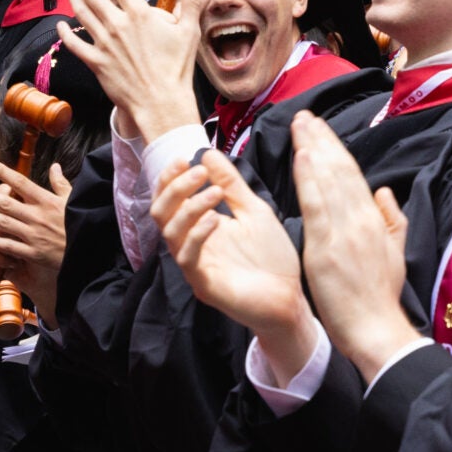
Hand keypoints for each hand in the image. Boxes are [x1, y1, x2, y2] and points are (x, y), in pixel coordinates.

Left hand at [0, 159, 71, 319]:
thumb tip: (54, 166)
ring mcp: (34, 235)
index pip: (19, 181)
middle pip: (5, 202)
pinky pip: (8, 246)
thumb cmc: (80, 224)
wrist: (89, 253)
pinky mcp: (33, 253)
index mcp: (46, 200)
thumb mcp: (73, 201)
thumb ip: (61, 184)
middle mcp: (37, 216)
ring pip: (3, 222)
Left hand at [60, 0, 205, 143]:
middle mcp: (117, 25)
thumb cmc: (177, 68)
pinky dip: (66, 33)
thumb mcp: (189, 31)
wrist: (161, 102)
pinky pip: (74, 44)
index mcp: (139, 14)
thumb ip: (189, 0)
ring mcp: (104, 44)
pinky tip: (62, 25)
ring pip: (81, 14)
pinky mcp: (96, 63)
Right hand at [153, 149, 316, 369]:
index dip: (171, 178)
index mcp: (198, 227)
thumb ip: (231, 185)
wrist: (290, 297)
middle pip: (160, 212)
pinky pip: (188, 258)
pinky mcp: (204, 285)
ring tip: (215, 193)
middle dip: (176, 188)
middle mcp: (190, 245)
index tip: (187, 159)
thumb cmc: (272, 256)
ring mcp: (195, 266)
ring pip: (170, 232)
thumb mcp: (253, 210)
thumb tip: (207, 153)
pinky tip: (216, 220)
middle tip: (199, 172)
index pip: (169, 198)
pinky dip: (198, 234)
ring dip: (190, 207)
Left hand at [290, 111, 423, 381]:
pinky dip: (308, 179)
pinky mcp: (326, 247)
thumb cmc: (381, 296)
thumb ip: (391, 218)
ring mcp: (343, 231)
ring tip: (300, 127)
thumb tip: (383, 190)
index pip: (353, 175)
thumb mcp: (396, 252)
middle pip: (339, 170)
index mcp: (374, 219)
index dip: (336, 149)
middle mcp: (360, 219)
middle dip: (321, 140)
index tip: (320, 129)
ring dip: (312, 150)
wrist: (376, 328)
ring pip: (328, 181)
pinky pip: (316, 206)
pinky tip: (301, 158)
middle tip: (305, 117)